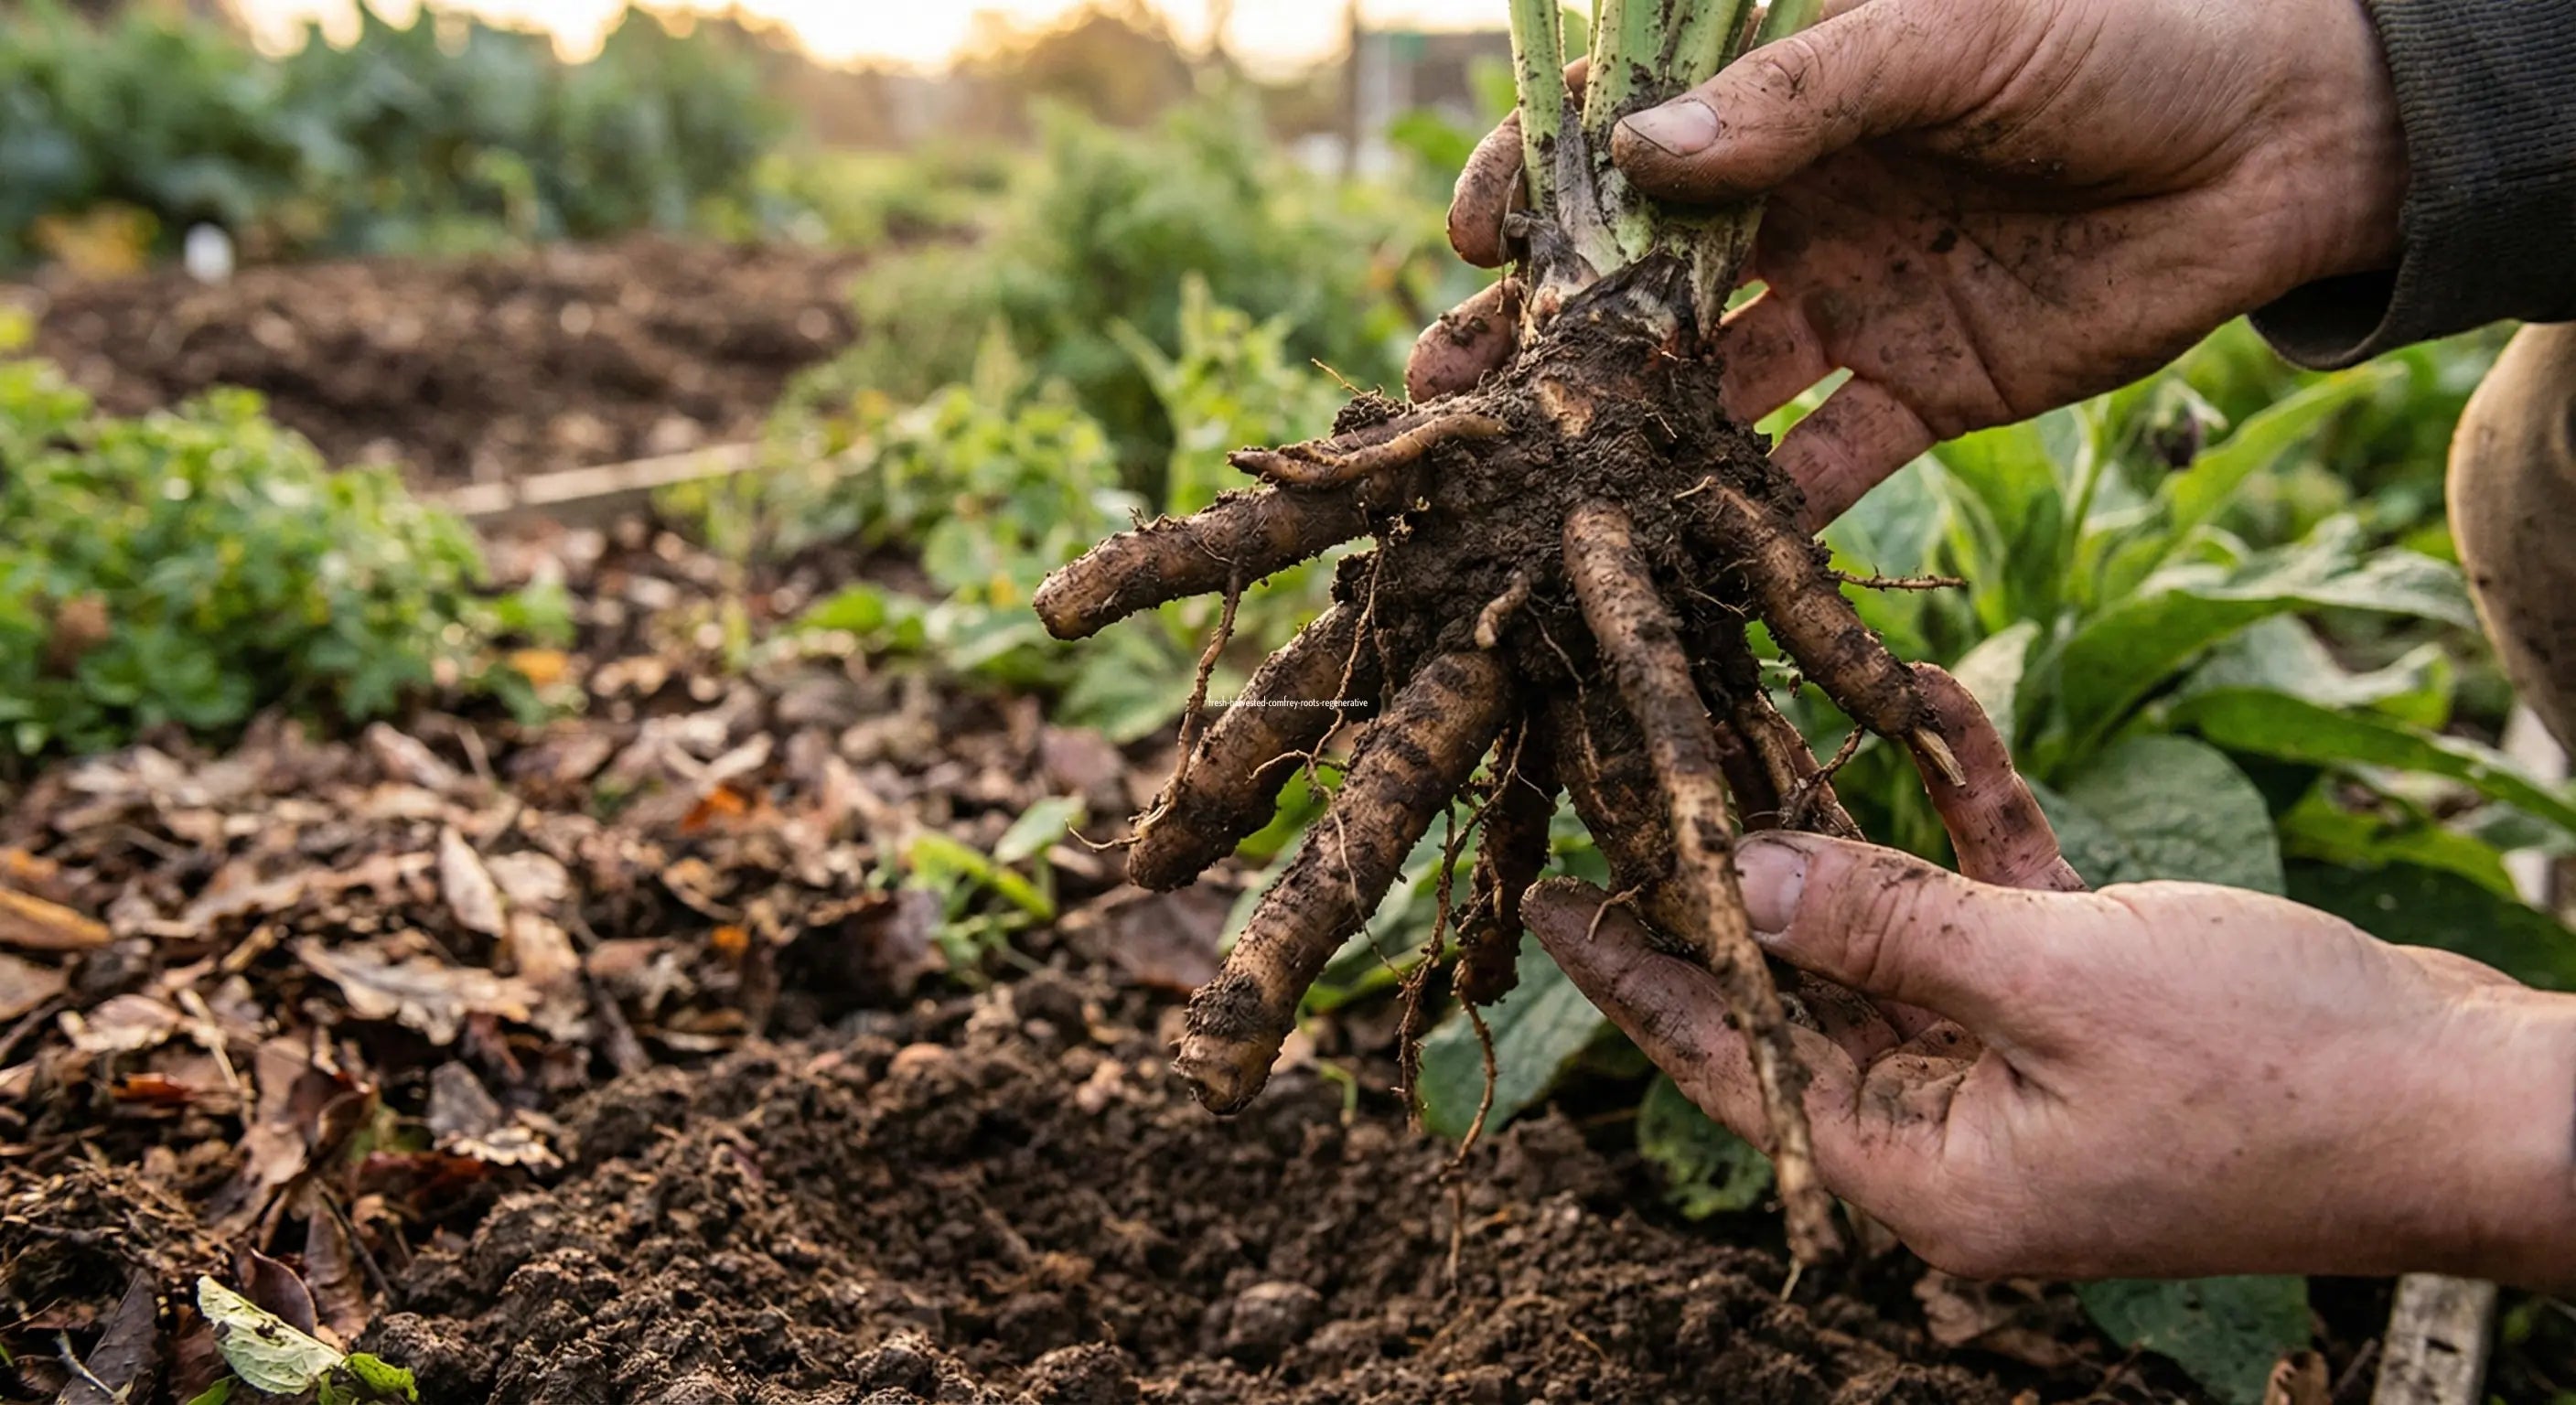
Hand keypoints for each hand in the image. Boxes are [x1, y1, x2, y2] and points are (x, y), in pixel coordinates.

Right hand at [1411, 0, 2409, 528]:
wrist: (2288, 141)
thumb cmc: (2124, 39)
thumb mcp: (1955, 40)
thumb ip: (1807, 96)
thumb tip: (1642, 153)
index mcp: (1788, 108)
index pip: (1623, 145)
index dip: (1538, 188)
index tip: (1477, 238)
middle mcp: (1795, 213)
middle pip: (1636, 284)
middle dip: (1541, 339)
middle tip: (1444, 393)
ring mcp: (1849, 310)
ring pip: (1705, 387)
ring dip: (1621, 437)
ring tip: (1529, 487)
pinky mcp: (1921, 398)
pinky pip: (1822, 467)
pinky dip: (1760, 515)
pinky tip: (1688, 558)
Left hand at [1529, 794, 2575, 1288]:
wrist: (2480, 1099)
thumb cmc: (2285, 1072)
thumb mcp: (2058, 982)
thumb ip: (1886, 928)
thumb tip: (1739, 878)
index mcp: (1927, 1171)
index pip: (1735, 1058)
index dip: (1637, 969)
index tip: (1548, 894)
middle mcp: (1959, 1127)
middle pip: (1802, 983)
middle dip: (1734, 866)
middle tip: (1643, 762)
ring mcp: (2027, 1063)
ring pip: (1893, 924)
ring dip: (1845, 818)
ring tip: (1753, 709)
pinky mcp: (2096, 995)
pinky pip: (1997, 896)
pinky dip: (1967, 811)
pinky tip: (1929, 701)